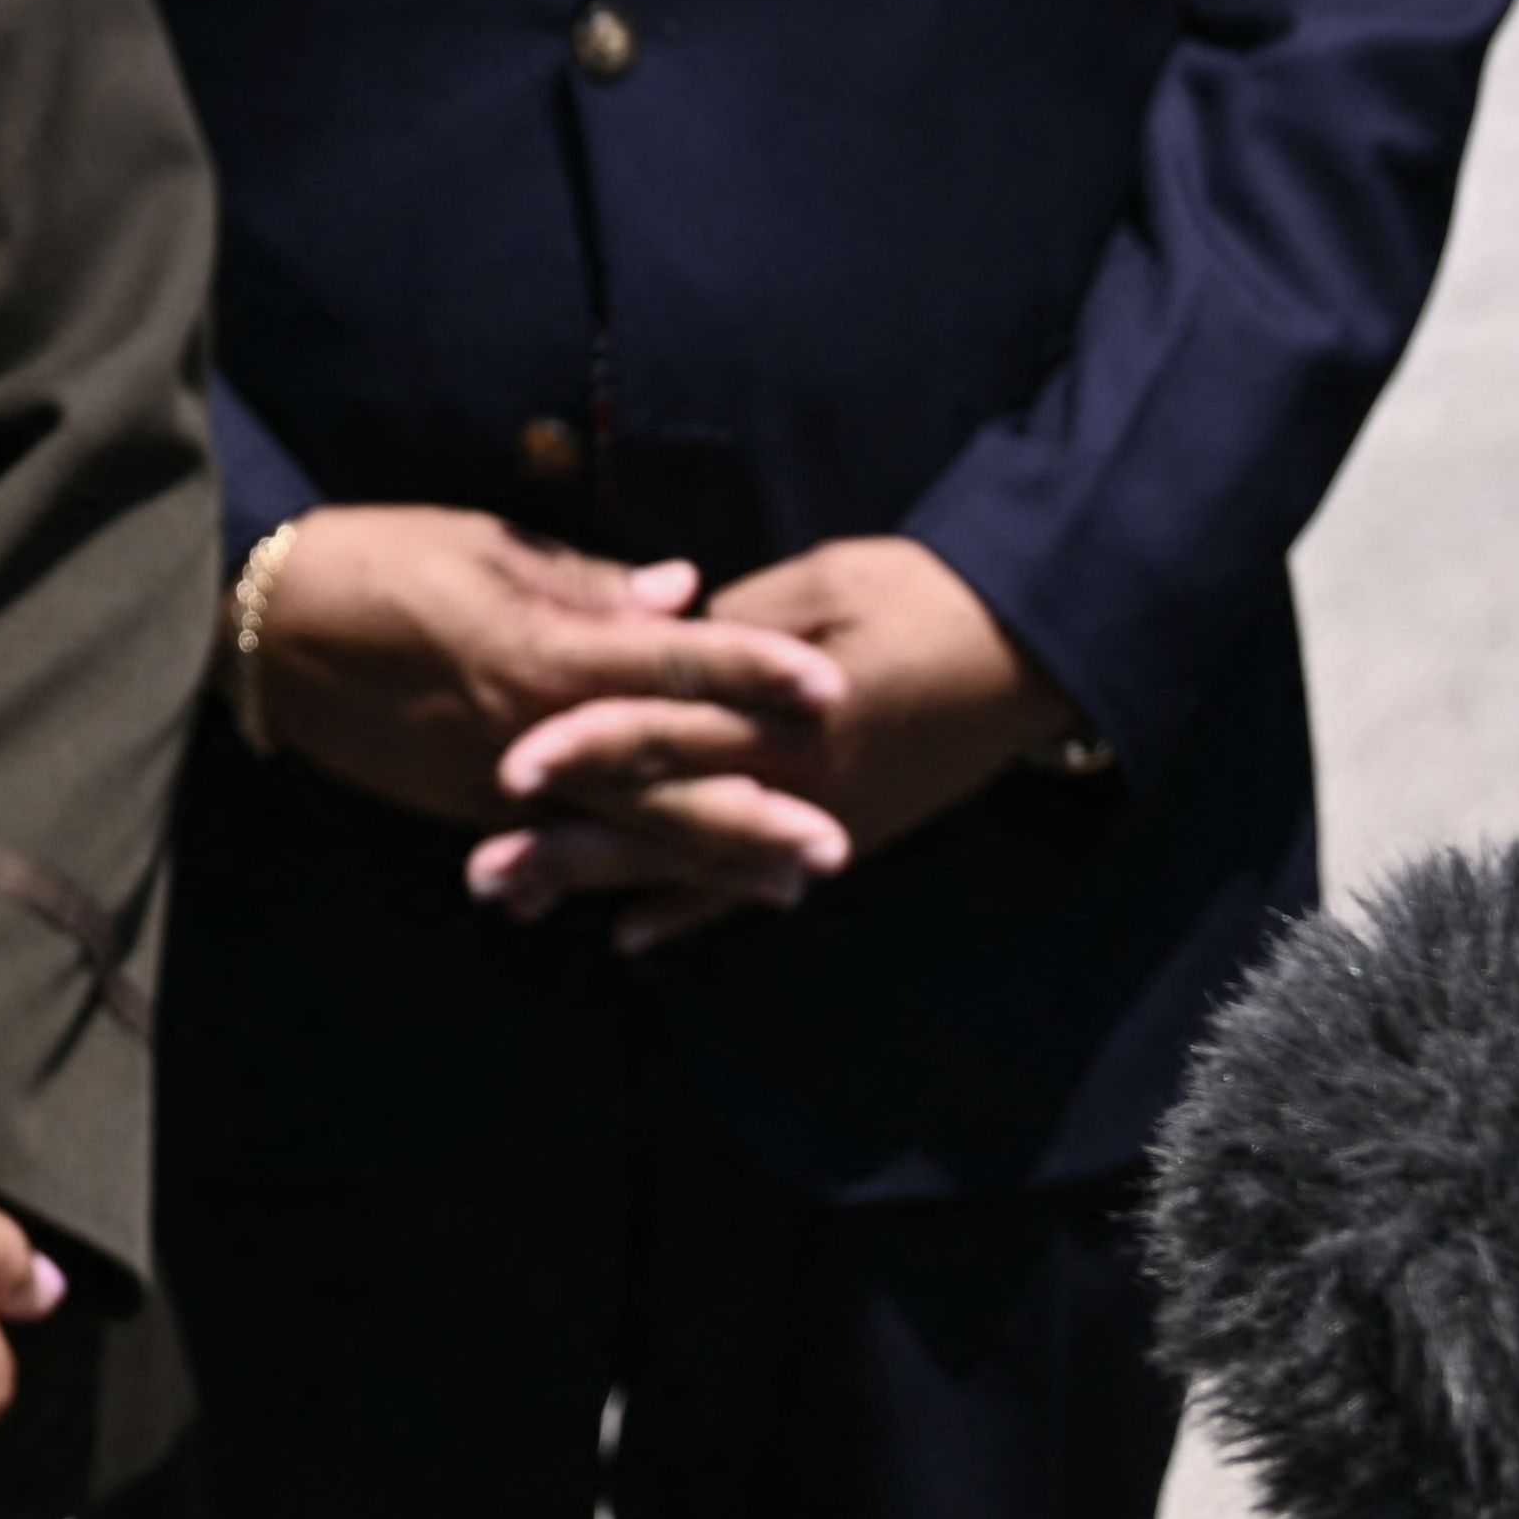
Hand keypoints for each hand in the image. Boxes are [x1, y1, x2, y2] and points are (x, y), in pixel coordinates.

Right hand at [250, 505, 848, 925]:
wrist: (262, 637)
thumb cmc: (375, 561)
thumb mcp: (487, 551)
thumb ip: (591, 586)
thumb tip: (681, 593)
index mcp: (543, 650)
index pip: (671, 662)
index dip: (754, 671)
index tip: (830, 685)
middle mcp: (532, 732)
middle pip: (663, 780)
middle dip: (753, 815)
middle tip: (834, 845)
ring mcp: (499, 782)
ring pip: (622, 830)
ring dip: (708, 860)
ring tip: (786, 887)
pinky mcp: (468, 808)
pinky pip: (562, 842)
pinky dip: (623, 869)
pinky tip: (673, 894)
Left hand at [469, 536, 1075, 945]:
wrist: (1036, 648)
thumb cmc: (926, 591)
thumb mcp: (821, 583)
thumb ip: (732, 628)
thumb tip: (651, 646)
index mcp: (786, 711)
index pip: (666, 731)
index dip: (585, 747)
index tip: (509, 766)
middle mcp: (795, 783)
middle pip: (661, 816)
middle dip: (568, 845)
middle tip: (482, 873)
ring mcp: (820, 821)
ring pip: (692, 863)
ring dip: (606, 883)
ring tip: (527, 904)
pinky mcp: (846, 837)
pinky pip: (753, 887)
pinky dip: (691, 911)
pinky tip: (629, 934)